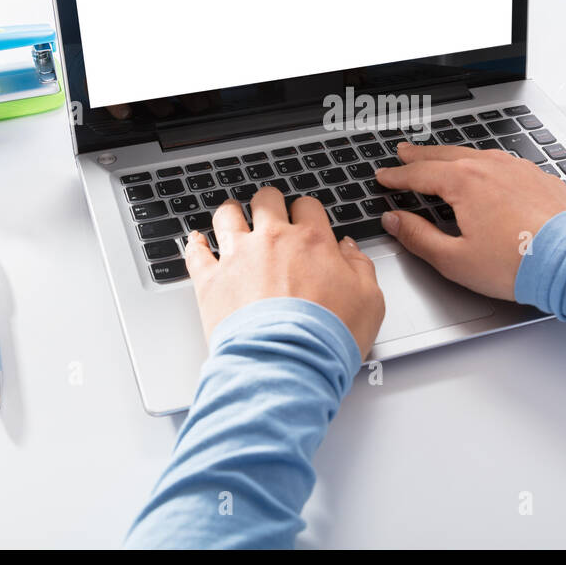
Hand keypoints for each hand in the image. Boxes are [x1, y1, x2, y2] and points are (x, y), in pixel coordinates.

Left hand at [185, 187, 385, 355]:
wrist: (285, 363)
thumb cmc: (327, 337)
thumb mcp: (370, 300)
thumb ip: (360, 267)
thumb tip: (349, 249)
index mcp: (311, 241)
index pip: (308, 206)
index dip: (307, 212)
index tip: (306, 221)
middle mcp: (272, 240)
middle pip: (266, 200)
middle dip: (270, 203)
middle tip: (271, 214)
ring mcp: (237, 257)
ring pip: (228, 216)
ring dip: (231, 214)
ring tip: (233, 217)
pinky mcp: (210, 281)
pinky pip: (195, 252)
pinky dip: (195, 244)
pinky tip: (196, 240)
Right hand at [374, 143, 565, 299]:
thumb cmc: (516, 264)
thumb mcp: (455, 259)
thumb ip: (419, 237)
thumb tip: (395, 221)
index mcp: (464, 182)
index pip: (419, 174)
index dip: (396, 176)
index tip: (383, 176)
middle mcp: (490, 166)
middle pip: (445, 155)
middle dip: (420, 155)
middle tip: (403, 153)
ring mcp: (517, 168)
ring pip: (476, 154)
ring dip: (453, 155)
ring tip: (441, 158)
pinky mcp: (539, 177)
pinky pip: (505, 162)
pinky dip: (486, 164)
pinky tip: (487, 170)